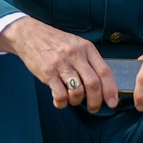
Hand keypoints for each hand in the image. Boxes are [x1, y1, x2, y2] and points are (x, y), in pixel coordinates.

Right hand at [0, 16, 116, 108]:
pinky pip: (60, 95)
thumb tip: (103, 84)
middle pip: (93, 84)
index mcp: (86, 48)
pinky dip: (62, 103)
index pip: (105, 71)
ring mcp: (61, 63)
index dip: (111, 89)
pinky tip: (60, 100)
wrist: (29, 34)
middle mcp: (75, 55)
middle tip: (94, 108)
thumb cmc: (56, 42)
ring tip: (73, 100)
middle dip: (96, 101)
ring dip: (77, 101)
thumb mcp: (76, 44)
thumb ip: (89, 60)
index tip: (113, 102)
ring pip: (77, 91)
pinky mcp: (48, 72)